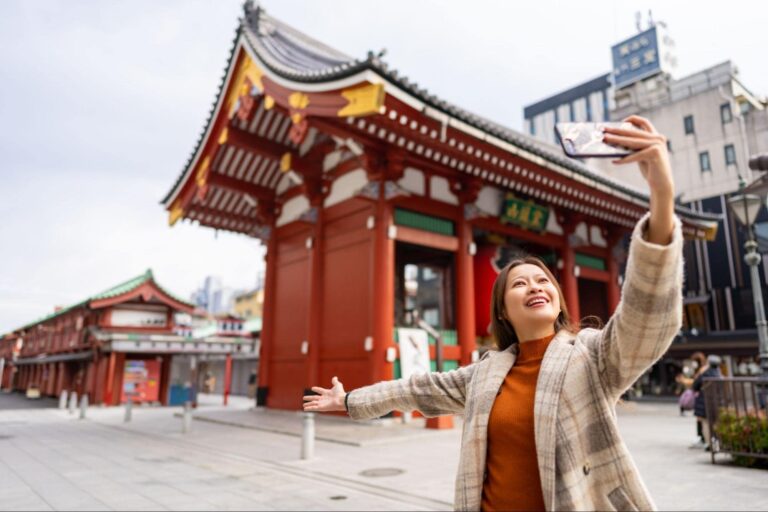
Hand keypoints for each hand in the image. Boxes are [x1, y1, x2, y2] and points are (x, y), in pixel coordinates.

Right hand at [302, 376, 346, 411]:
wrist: (341, 400)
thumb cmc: (340, 393)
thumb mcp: (337, 385)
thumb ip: (335, 381)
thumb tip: (335, 377)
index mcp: (327, 393)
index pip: (320, 390)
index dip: (317, 389)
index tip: (312, 388)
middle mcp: (324, 399)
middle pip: (315, 398)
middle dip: (309, 398)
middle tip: (304, 398)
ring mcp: (322, 404)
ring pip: (313, 404)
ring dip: (308, 404)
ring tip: (303, 405)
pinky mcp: (321, 408)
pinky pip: (314, 408)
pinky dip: (309, 408)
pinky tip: (304, 409)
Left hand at [603, 115, 674, 244]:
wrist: (662, 183)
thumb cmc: (650, 169)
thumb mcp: (641, 155)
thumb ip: (633, 147)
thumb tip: (614, 141)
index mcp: (656, 136)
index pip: (644, 122)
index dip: (632, 119)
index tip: (620, 121)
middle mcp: (658, 138)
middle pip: (633, 131)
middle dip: (617, 130)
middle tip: (604, 129)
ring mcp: (657, 145)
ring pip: (632, 141)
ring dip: (617, 141)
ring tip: (605, 140)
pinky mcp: (655, 154)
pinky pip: (634, 155)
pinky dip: (623, 159)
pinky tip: (614, 161)